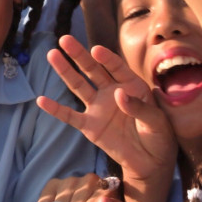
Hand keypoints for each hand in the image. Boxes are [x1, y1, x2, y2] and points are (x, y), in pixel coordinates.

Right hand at [36, 36, 175, 180]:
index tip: (96, 50)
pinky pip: (70, 117)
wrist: (151, 162)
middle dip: (79, 55)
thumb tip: (118, 95)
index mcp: (131, 86)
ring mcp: (99, 108)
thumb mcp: (157, 121)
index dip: (107, 59)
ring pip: (79, 86)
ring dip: (66, 71)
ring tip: (52, 54)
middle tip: (65, 39)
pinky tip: (42, 100)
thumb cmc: (159, 137)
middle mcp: (112, 92)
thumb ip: (139, 108)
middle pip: (93, 70)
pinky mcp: (90, 126)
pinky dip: (56, 110)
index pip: (116, 68)